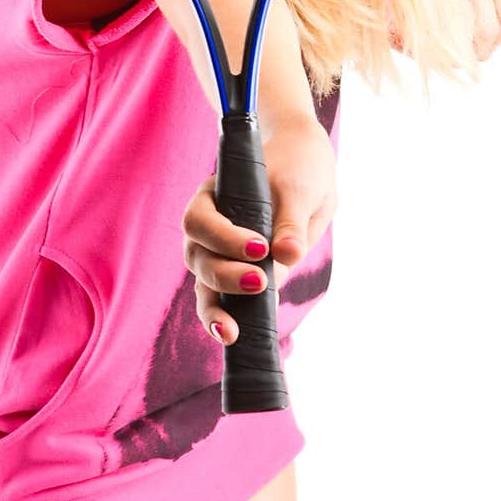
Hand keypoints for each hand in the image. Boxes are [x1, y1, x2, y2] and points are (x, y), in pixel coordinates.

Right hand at [182, 112, 336, 344]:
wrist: (303, 164)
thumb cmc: (298, 167)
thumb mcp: (301, 187)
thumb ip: (292, 220)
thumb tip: (287, 255)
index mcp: (215, 195)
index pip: (201, 220)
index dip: (224, 239)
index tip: (260, 248)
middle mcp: (209, 225)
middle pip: (197, 256)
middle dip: (223, 275)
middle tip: (259, 282)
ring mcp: (219, 251)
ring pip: (203, 282)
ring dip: (215, 308)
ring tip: (233, 332)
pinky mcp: (236, 272)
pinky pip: (220, 297)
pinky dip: (225, 317)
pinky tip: (236, 336)